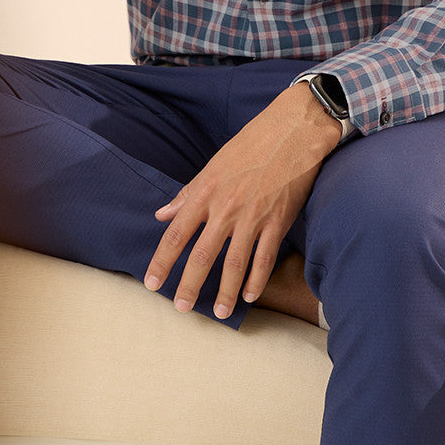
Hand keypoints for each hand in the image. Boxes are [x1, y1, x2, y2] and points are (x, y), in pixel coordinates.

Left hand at [144, 80, 339, 318]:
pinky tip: (250, 295)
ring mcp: (253, 217)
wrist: (292, 131)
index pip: (177, 233)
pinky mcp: (278, 221)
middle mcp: (226, 208)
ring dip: (226, 292)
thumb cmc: (251, 144)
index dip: (163, 261)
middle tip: (181, 308)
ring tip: (220, 312)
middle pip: (202, 256)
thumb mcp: (213, 164)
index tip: (152, 283)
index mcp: (206, 192)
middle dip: (189, 286)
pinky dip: (256, 280)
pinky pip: (264, 258)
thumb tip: (162, 213)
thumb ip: (188, 193)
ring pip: (235, 264)